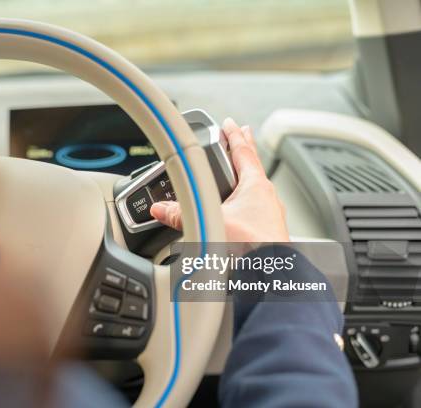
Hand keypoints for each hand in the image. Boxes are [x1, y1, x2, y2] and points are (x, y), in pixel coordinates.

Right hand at [150, 118, 288, 241]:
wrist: (272, 275)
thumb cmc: (251, 247)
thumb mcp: (210, 223)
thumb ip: (180, 214)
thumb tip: (161, 209)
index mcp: (256, 186)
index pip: (244, 151)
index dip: (234, 135)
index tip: (231, 123)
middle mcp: (267, 198)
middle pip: (253, 166)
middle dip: (244, 151)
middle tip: (242, 136)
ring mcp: (270, 216)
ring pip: (256, 189)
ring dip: (246, 177)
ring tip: (238, 174)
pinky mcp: (268, 233)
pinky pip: (257, 209)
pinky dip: (248, 201)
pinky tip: (240, 212)